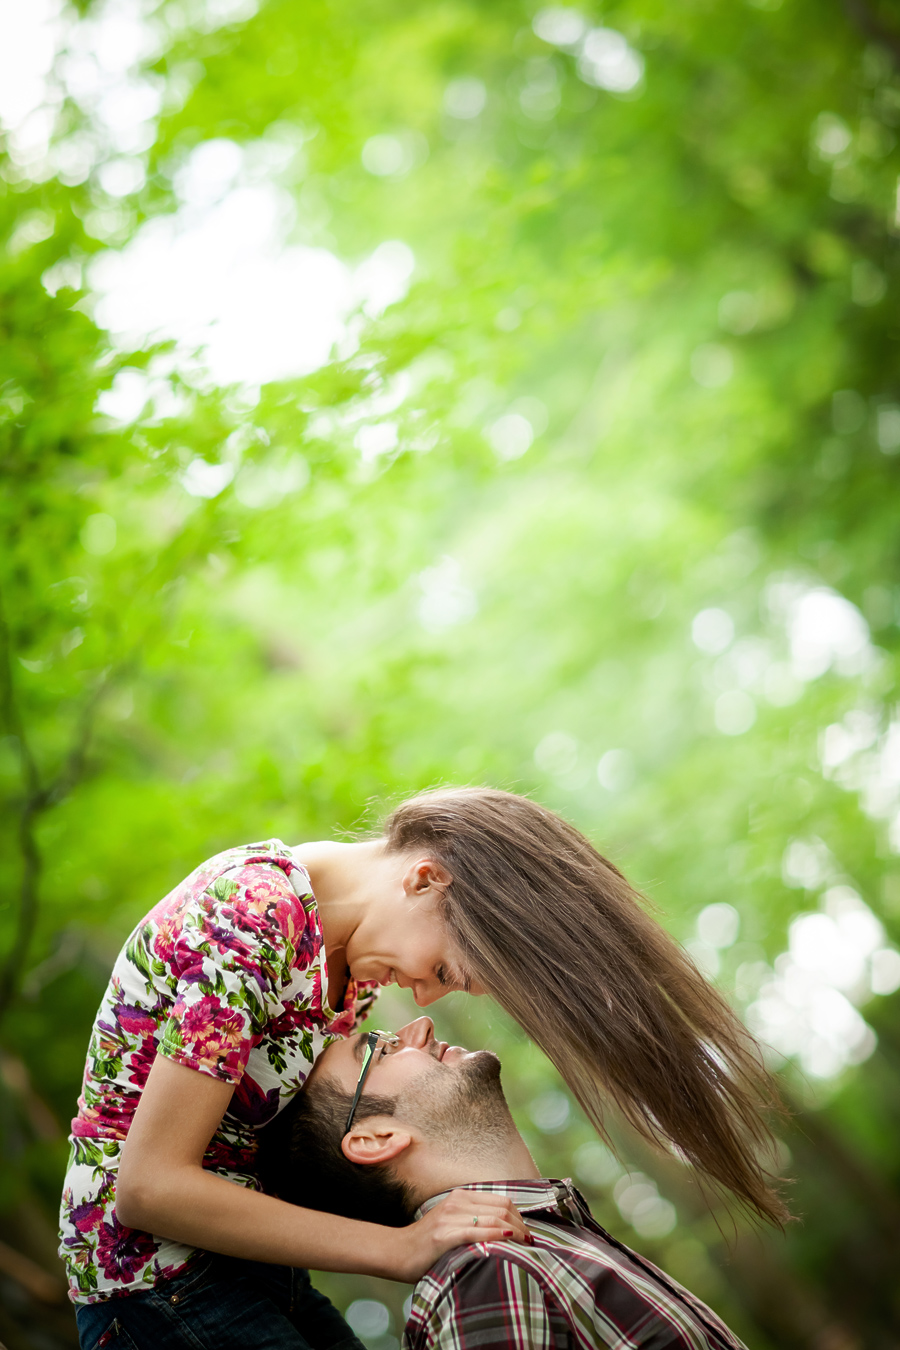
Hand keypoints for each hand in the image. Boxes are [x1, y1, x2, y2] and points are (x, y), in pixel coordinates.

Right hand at [385, 1189, 532, 1282]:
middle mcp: (457, 1202)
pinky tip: (508, 1240)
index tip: (528, 1233)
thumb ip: (474, 1219)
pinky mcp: (444, 1235)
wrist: (398, 1252)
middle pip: (502, 1209)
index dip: (521, 1217)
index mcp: (461, 1196)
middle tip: (531, 1243)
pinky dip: (496, 1235)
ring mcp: (450, 1217)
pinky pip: (477, 1232)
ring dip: (515, 1233)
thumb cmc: (428, 1243)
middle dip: (522, 1226)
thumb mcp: (453, 1222)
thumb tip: (506, 1228)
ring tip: (526, 1246)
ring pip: (494, 1219)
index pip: (502, 1201)